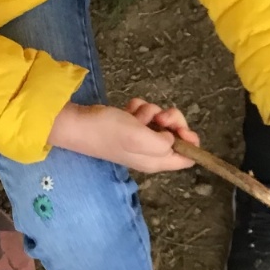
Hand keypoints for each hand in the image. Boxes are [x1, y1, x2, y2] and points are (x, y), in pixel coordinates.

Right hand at [49, 99, 198, 173]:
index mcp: (156, 161)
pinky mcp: (130, 126)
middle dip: (170, 120)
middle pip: (177, 135)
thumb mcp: (140, 137)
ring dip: (151, 112)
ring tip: (134, 113)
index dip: (190, 141)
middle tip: (159, 116)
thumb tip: (172, 139)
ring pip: (160, 121)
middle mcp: (151, 152)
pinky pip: (145, 114)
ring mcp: (140, 139)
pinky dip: (138, 108)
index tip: (180, 128)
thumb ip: (164, 142)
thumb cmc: (109, 131)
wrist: (79, 124)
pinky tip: (128, 109)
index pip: (188, 158)